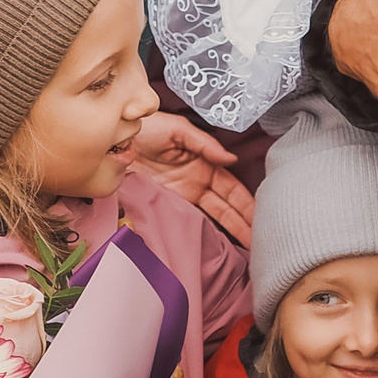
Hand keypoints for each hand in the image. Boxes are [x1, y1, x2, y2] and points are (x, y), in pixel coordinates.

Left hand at [129, 113, 254, 243]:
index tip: (264, 218)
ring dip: (231, 233)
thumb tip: (230, 159)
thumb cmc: (147, 127)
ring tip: (249, 251)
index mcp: (205, 163)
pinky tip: (218, 248)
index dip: (248, 203)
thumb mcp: (178, 130)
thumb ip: (205, 144)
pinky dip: (204, 235)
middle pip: (227, 207)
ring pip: (213, 218)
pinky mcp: (166, 206)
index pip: (233, 188)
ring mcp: (183, 196)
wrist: (113, 140)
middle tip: (263, 244)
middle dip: (246, 224)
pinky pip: (190, 222)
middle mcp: (198, 183)